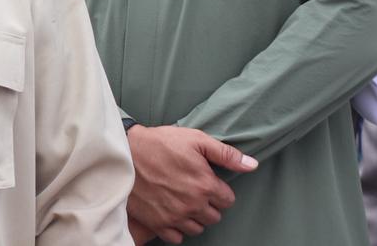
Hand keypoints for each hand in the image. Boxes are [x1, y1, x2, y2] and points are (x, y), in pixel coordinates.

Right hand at [127, 125, 257, 242]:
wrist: (124, 153)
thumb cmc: (159, 143)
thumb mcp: (195, 139)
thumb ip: (226, 154)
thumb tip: (252, 165)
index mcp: (205, 185)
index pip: (227, 200)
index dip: (218, 190)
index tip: (207, 182)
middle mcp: (193, 204)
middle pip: (214, 217)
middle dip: (208, 205)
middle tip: (193, 190)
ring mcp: (175, 216)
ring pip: (198, 229)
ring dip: (194, 217)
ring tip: (183, 202)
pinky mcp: (158, 223)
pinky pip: (177, 237)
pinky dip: (176, 228)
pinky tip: (171, 213)